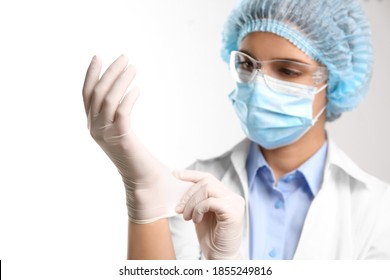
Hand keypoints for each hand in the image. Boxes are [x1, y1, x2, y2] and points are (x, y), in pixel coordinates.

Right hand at [82, 55, 189, 223]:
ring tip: (133, 67)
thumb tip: (123, 95)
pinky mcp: (122, 139)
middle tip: (124, 57)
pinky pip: (122, 112)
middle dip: (110, 72)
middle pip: (97, 93)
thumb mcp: (121, 134)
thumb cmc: (138, 160)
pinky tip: (139, 89)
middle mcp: (95, 129)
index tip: (98, 57)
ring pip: (108, 100)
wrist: (145, 184)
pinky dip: (129, 97)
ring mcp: (106, 135)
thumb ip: (116, 118)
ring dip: (120, 80)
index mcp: (93, 126)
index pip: (87, 95)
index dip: (91, 75)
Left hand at [174, 170, 244, 258]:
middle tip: (179, 209)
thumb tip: (179, 182)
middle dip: (188, 194)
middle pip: (206, 181)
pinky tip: (196, 220)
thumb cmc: (210, 236)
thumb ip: (197, 199)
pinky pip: (210, 202)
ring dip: (192, 202)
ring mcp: (235, 203)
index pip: (208, 178)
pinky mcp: (233, 211)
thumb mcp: (200, 212)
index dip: (191, 174)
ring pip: (208, 188)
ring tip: (187, 217)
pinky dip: (198, 209)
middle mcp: (233, 196)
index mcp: (226, 195)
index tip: (175, 174)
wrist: (219, 255)